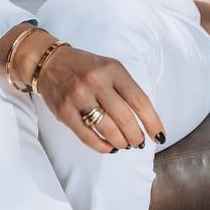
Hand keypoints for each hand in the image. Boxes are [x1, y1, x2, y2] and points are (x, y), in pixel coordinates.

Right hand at [35, 43, 165, 152]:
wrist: (50, 62)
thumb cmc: (86, 67)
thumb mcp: (109, 67)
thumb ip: (126, 89)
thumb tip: (145, 121)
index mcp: (112, 69)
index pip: (139, 100)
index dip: (152, 122)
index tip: (159, 136)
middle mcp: (96, 81)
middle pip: (125, 118)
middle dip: (136, 137)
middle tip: (138, 143)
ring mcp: (79, 96)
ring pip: (108, 129)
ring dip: (121, 142)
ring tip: (124, 144)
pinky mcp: (64, 110)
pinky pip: (87, 136)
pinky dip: (102, 146)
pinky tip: (108, 147)